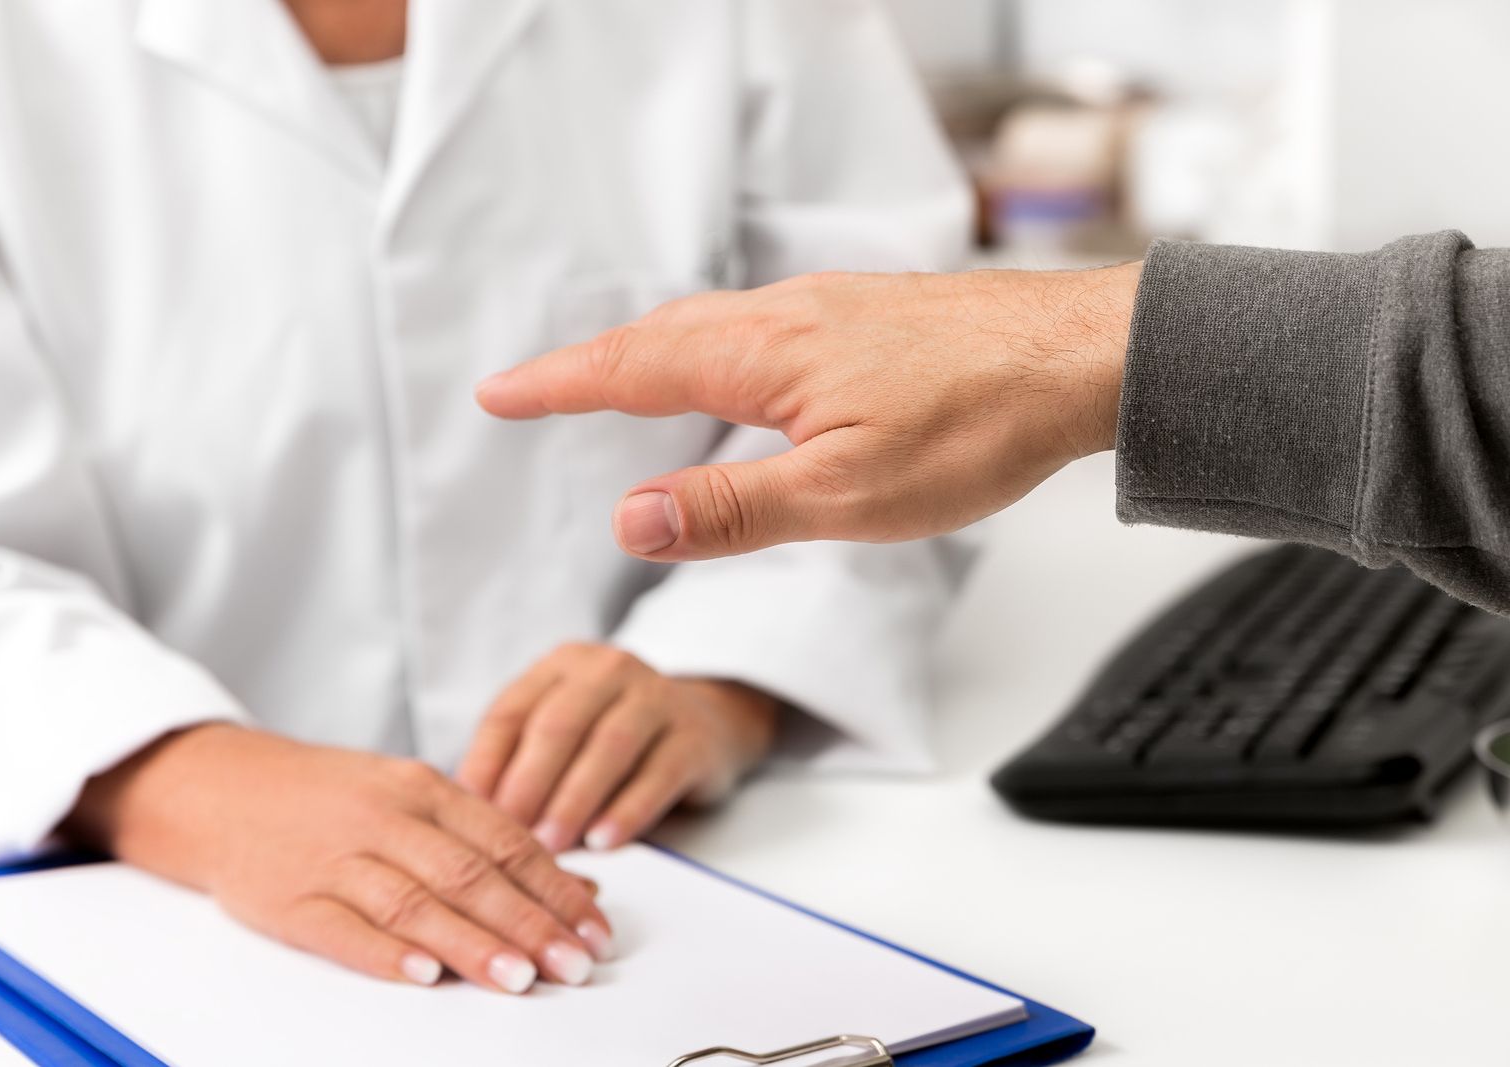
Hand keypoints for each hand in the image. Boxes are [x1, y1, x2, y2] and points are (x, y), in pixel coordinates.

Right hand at [59, 724, 611, 993]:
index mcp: (422, 788)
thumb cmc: (333, 798)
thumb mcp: (413, 798)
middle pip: (467, 873)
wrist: (223, 787)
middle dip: (527, 923)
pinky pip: (341, 929)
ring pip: (412, 902)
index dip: (555, 888)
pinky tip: (422, 976)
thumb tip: (578, 886)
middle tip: (571, 964)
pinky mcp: (289, 901)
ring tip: (518, 978)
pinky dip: (383, 953)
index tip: (595, 929)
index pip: (504, 841)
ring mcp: (334, 859)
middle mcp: (384, 818)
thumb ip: (490, 841)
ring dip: (469, 944)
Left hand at [456, 643, 778, 852]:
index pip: (511, 711)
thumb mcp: (564, 734)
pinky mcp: (695, 736)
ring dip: (574, 801)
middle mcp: (609, 670)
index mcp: (562, 666)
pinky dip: (628, 811)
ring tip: (551, 847)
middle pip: (558, 725)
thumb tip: (469, 818)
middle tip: (508, 837)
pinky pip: (658, 773)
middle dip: (528, 785)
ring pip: (608, 747)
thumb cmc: (613, 738)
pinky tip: (604, 841)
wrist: (707, 722)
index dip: (485, 764)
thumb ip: (520, 763)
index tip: (465, 813)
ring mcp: (657, 697)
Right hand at [476, 264, 1139, 559]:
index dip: (558, 383)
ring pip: (711, 327)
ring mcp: (827, 309)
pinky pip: (757, 325)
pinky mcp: (864, 316)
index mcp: (764, 356)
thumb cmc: (975, 426)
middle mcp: (785, 316)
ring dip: (647, 353)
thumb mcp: (846, 496)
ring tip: (613, 379)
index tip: (497, 392)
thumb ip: (731, 509)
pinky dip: (710, 347)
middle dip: (588, 364)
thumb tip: (628, 520)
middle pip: (659, 338)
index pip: (631, 369)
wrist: (1080, 357)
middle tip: (532, 387)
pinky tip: (734, 371)